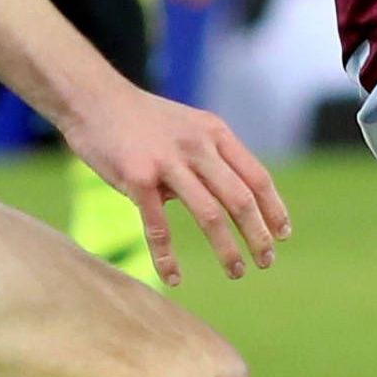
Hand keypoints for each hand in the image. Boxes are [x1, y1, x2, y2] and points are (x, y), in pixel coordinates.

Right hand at [55, 80, 292, 285]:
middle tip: (266, 262)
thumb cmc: (142, 119)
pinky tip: (174, 278)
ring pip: (209, 214)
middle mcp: (198, 147)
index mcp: (215, 133)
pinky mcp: (137, 178)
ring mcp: (168, 162)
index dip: (274, 209)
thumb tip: (225, 202)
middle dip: (258, 235)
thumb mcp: (188, 127)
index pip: (257, 176)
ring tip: (237, 272)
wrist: (93, 99)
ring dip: (227, 248)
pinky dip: (167, 257)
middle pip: (240, 199)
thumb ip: (210, 159)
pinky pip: (158, 226)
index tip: (283, 235)